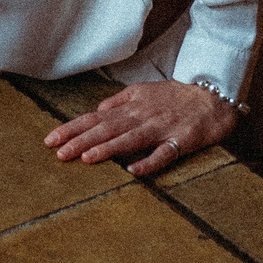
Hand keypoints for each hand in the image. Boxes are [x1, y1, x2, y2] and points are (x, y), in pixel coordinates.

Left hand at [44, 80, 237, 179]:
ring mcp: (161, 127)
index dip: (73, 128)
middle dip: (81, 140)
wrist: (213, 94)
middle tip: (58, 153)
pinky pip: (163, 153)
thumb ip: (120, 100)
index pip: (95, 118)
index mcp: (131, 106)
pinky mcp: (181, 140)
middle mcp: (142, 116)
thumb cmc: (176, 95)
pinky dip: (148, 162)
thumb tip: (97, 111)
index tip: (50, 140)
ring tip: (86, 159)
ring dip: (107, 149)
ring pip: (130, 139)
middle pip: (107, 128)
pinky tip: (133, 172)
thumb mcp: (144, 91)